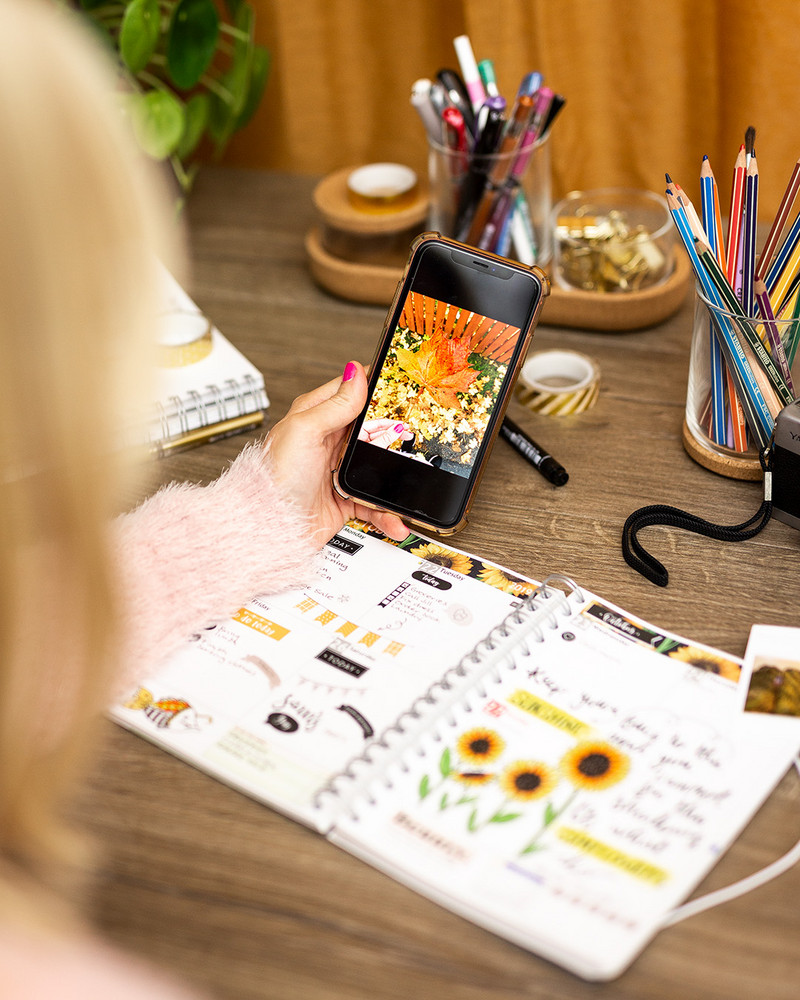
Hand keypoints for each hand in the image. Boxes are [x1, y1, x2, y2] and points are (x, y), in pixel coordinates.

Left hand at [265, 361, 410, 547]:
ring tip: (409, 476)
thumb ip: (334, 404)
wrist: (272, 527)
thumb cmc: (276, 478)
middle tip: (411, 433)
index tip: (399, 385)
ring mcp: (338, 470)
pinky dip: (387, 510)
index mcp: (314, 417)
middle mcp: (326, 441)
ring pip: (377, 465)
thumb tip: (356, 372)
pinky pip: (375, 501)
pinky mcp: (346, 498)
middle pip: (370, 428)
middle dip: (392, 432)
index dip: (373, 387)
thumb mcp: (305, 430)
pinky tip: (396, 515)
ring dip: (395, 474)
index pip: (349, 392)